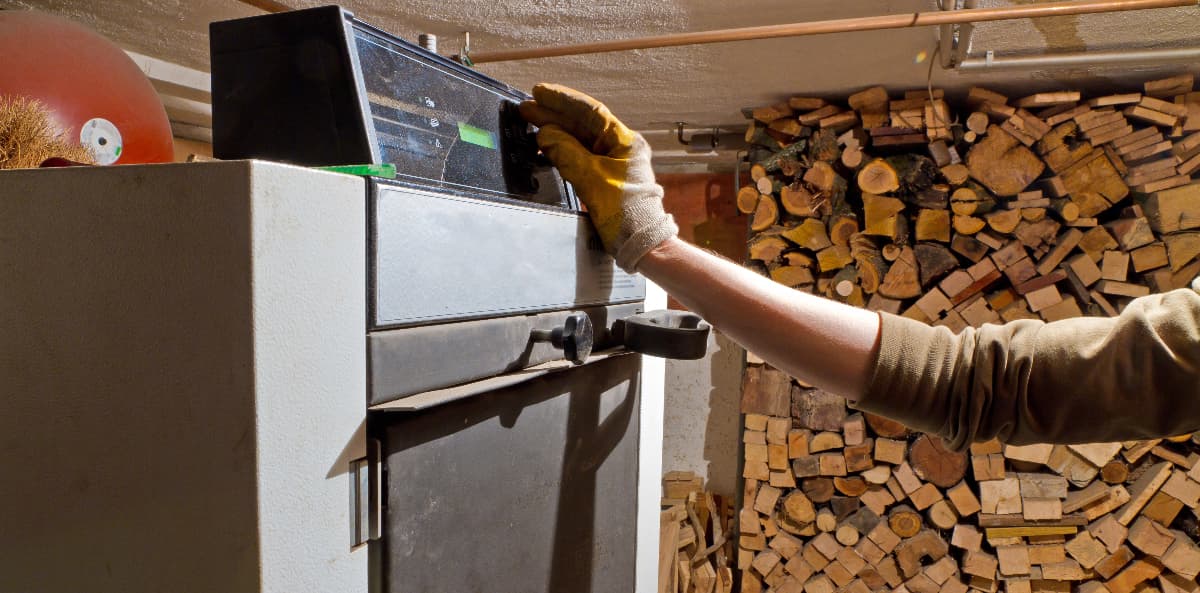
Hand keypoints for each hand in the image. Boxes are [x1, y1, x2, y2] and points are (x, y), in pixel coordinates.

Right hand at [519, 83, 676, 271]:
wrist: (641, 243)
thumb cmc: (627, 213)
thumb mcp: (591, 178)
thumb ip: (565, 152)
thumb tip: (545, 135)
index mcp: (624, 141)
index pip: (590, 111)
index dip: (563, 100)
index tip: (540, 93)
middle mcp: (620, 147)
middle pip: (583, 124)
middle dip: (554, 115)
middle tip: (528, 109)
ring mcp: (613, 162)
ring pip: (580, 140)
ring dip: (556, 133)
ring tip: (531, 125)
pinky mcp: (606, 178)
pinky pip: (581, 157)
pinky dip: (562, 151)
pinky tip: (545, 149)